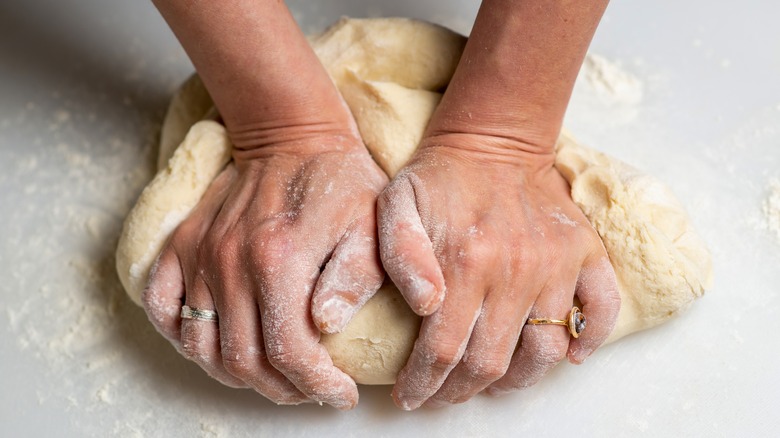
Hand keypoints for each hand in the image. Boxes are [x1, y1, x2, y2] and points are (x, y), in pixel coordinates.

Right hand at [143, 133, 387, 408]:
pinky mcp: (182, 245)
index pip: (290, 352)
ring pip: (201, 346)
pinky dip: (182, 338)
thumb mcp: (371, 225)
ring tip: (274, 374)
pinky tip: (216, 345)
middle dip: (283, 389)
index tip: (341, 394)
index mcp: (279, 260)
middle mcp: (230, 263)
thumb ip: (354, 278)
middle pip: (244, 360)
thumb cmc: (340, 182)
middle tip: (312, 388)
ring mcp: (199, 254)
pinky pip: (161, 307)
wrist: (293, 136)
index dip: (318, 386)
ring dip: (237, 374)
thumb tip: (327, 328)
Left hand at [377, 134, 619, 409]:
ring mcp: (557, 264)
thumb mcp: (396, 204)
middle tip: (440, 395)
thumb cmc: (438, 178)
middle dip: (458, 391)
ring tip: (488, 384)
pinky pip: (601, 311)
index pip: (443, 350)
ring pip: (544, 351)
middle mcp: (517, 269)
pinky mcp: (586, 254)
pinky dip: (590, 341)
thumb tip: (423, 306)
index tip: (410, 397)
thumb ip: (399, 254)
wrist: (492, 140)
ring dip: (516, 381)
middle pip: (490, 361)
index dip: (424, 383)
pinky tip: (569, 356)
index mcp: (467, 261)